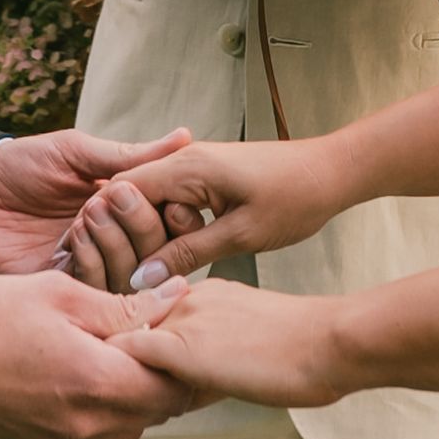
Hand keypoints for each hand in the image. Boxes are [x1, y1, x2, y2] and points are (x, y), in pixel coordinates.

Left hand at [0, 126, 196, 279]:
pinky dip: (91, 261)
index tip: (167, 196)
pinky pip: (97, 287)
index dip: (176, 211)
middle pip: (159, 251)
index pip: (172, 221)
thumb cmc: (21, 165)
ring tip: (86, 214)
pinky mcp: (64, 289)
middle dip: (142, 223)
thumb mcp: (77, 153)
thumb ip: (131, 156)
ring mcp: (91, 267)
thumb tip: (187, 137)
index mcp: (125, 208)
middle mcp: (115, 241)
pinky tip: (71, 238)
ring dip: (115, 242)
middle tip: (110, 197)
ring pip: (133, 274)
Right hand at [0, 271, 190, 438]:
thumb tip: (177, 298)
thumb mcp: (59, 294)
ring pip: (127, 427)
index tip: (183, 330)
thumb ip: (123, 305)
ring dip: (135, 396)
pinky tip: (86, 376)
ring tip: (121, 354)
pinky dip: (103, 410)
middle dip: (166, 377)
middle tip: (157, 337)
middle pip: (156, 411)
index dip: (187, 358)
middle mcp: (88, 425)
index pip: (175, 387)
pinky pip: (94, 436)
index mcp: (99, 384)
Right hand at [55, 132, 350, 292]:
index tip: (105, 264)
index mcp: (187, 167)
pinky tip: (182, 255)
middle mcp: (186, 161)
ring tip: (158, 270)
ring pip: (153, 204)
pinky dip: (172, 229)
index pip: (122, 192)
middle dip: (129, 237)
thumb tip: (143, 277)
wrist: (334, 173)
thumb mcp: (240, 234)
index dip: (107, 229)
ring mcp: (197, 169)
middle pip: (132, 199)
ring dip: (153, 235)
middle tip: (133, 275)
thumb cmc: (295, 198)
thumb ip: (188, 254)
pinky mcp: (210, 180)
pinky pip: (175, 204)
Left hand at [127, 275, 353, 412]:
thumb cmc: (306, 353)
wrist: (327, 344)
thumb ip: (216, 360)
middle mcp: (187, 298)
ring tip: (124, 407)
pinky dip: (118, 378)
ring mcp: (180, 318)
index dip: (144, 352)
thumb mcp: (252, 345)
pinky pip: (127, 355)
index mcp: (206, 295)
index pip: (156, 321)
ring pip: (124, 341)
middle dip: (127, 364)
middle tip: (124, 398)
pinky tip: (123, 403)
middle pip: (134, 330)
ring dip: (122, 372)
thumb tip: (185, 394)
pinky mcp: (178, 345)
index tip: (141, 378)